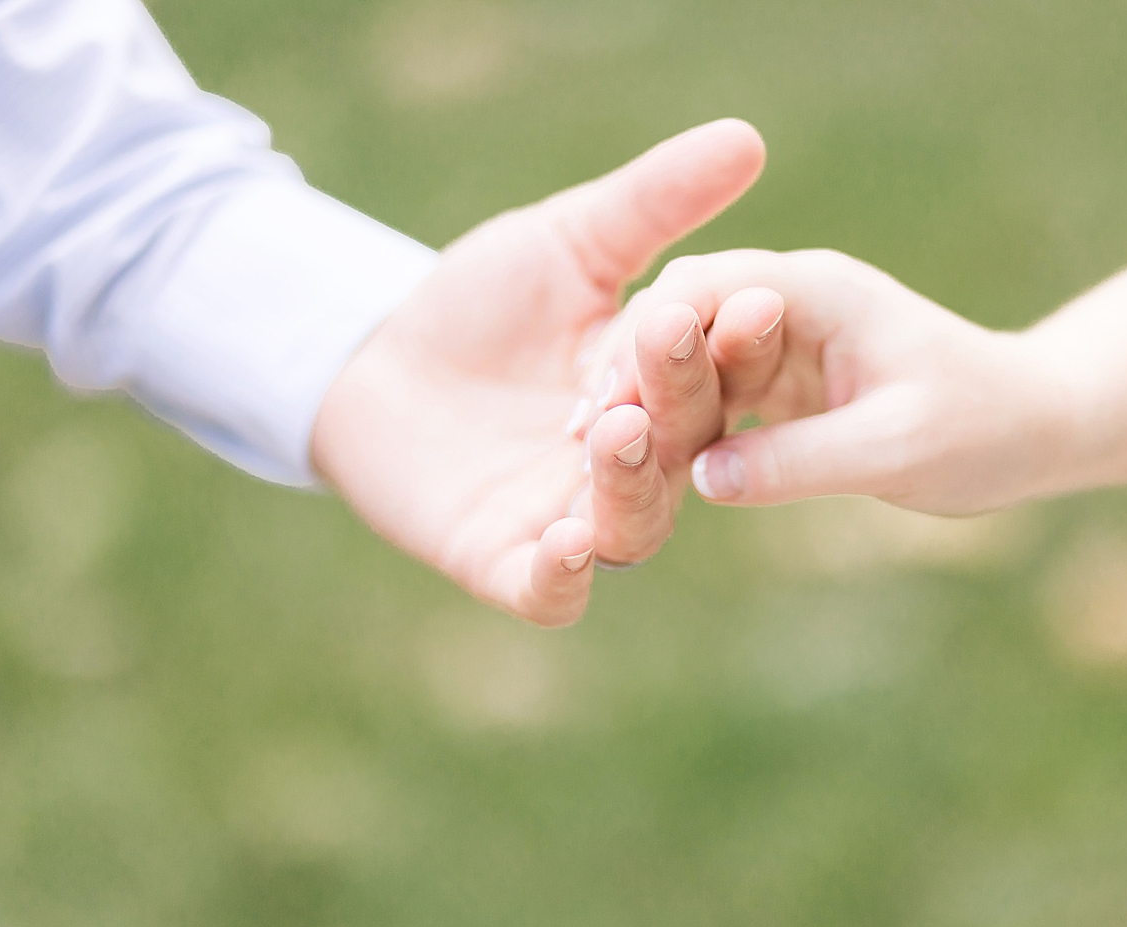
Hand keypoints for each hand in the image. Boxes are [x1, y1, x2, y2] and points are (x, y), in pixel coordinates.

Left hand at [310, 121, 765, 625]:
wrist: (369, 354)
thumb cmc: (481, 301)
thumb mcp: (569, 242)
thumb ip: (654, 202)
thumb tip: (747, 135)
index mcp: (662, 393)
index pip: (720, 374)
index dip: (738, 344)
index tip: (756, 296)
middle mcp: (634, 465)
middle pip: (683, 448)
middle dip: (679, 394)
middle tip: (666, 337)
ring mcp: (571, 517)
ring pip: (632, 524)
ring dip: (632, 481)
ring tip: (618, 426)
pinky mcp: (503, 561)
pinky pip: (550, 590)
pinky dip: (564, 574)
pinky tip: (567, 540)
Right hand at [586, 248, 1071, 515]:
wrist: (1032, 429)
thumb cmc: (983, 428)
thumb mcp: (897, 449)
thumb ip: (801, 461)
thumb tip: (703, 483)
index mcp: (814, 289)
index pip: (705, 289)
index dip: (643, 342)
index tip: (599, 402)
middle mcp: (787, 303)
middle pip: (680, 317)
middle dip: (625, 367)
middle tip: (575, 432)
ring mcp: (777, 341)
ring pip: (685, 358)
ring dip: (639, 398)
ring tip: (586, 453)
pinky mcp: (776, 382)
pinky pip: (708, 396)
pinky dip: (672, 424)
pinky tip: (634, 466)